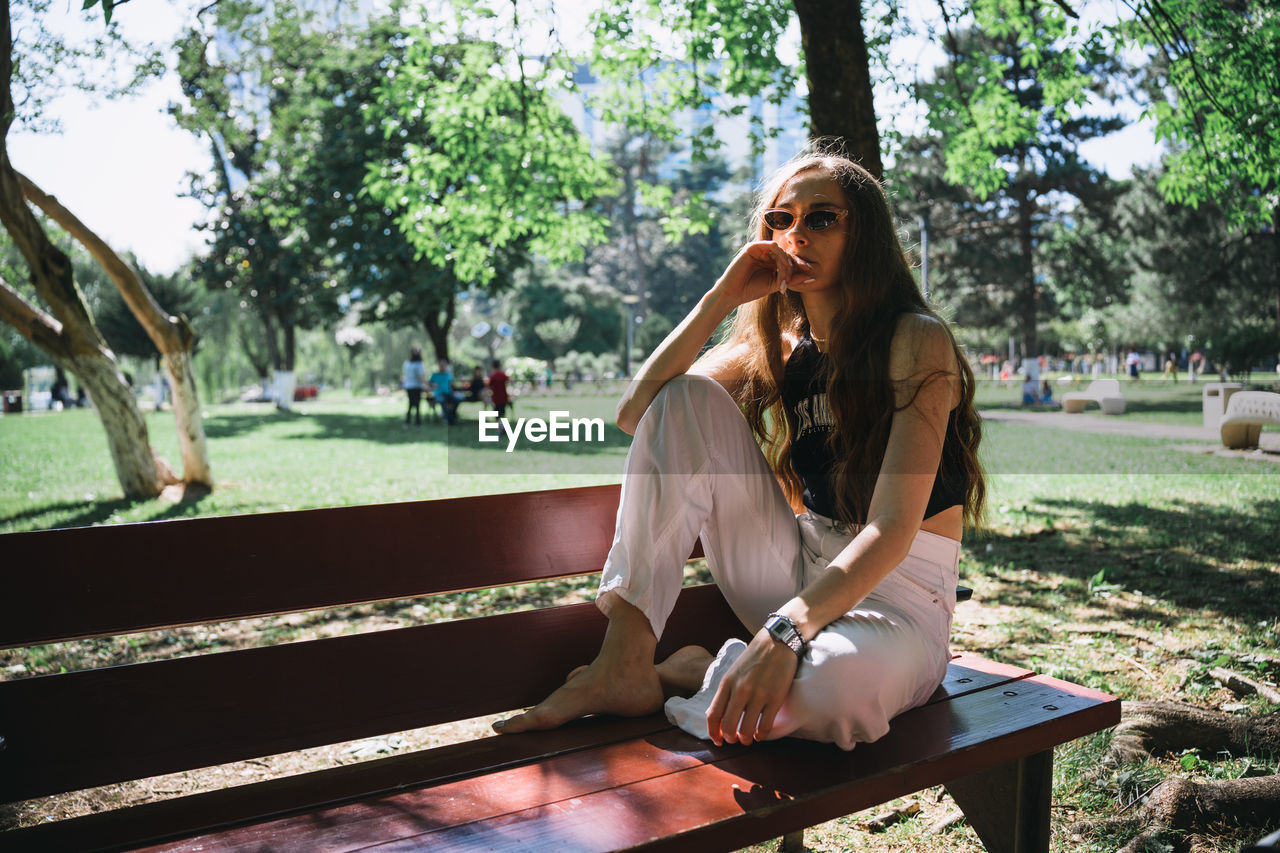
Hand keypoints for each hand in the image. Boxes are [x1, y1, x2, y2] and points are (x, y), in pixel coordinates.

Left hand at [705, 629, 799, 745]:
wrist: (776, 642)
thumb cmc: (753, 657)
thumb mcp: (733, 671)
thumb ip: (726, 692)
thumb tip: (718, 715)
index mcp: (727, 683)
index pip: (713, 715)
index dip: (713, 732)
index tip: (718, 740)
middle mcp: (740, 690)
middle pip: (729, 726)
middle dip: (730, 739)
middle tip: (734, 741)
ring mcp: (758, 695)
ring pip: (747, 730)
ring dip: (746, 739)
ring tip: (748, 739)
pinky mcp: (775, 698)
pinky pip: (765, 725)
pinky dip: (762, 735)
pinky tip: (761, 734)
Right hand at [714, 241, 814, 308]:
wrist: (733, 294)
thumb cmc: (751, 290)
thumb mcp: (776, 284)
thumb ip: (792, 279)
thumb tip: (812, 276)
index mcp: (770, 261)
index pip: (789, 259)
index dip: (800, 265)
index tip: (812, 273)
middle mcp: (765, 253)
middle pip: (787, 254)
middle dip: (795, 266)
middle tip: (798, 278)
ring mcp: (759, 249)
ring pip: (781, 251)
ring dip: (787, 265)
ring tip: (785, 280)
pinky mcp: (753, 247)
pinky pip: (773, 246)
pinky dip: (780, 258)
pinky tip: (782, 270)